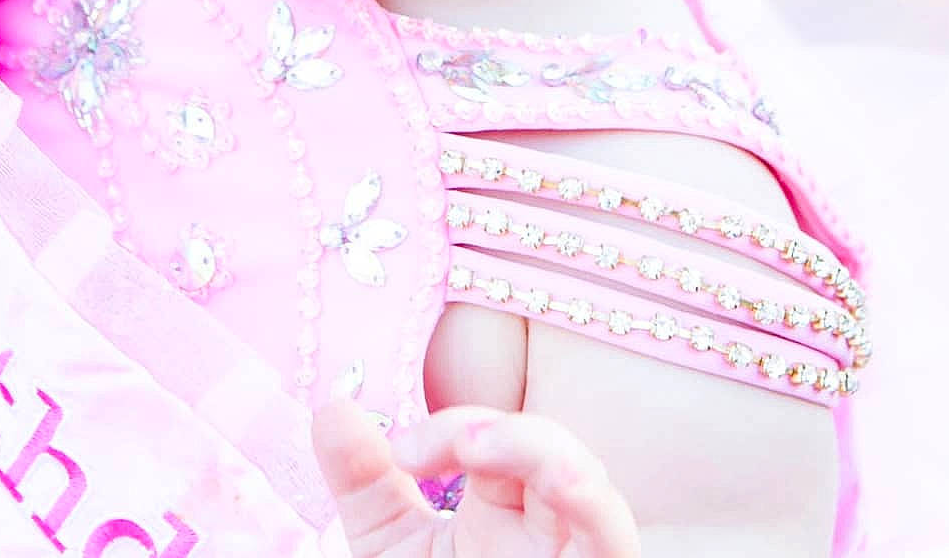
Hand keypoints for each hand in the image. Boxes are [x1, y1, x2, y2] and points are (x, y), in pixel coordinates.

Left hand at [312, 400, 641, 556]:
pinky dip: (595, 507)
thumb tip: (332, 406)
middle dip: (502, 432)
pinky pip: (615, 543)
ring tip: (480, 445)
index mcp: (505, 507)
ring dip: (548, 455)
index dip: (450, 427)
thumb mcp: (392, 550)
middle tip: (452, 445)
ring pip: (597, 495)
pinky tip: (565, 482)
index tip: (398, 449)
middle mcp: (548, 533)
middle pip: (553, 453)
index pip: (493, 439)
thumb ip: (363, 482)